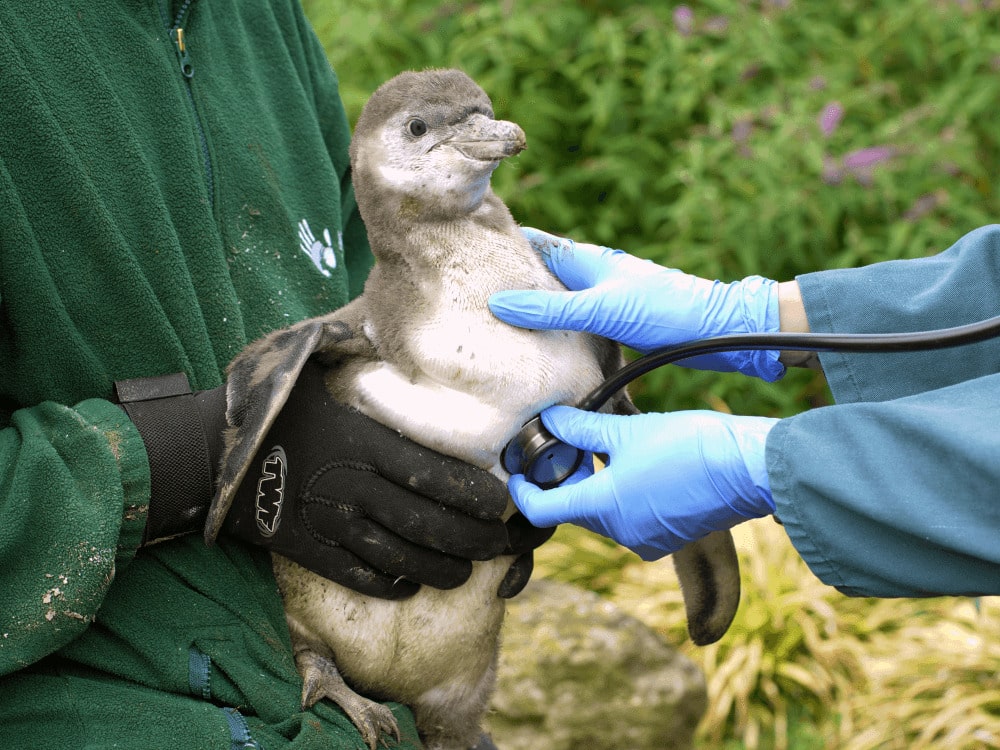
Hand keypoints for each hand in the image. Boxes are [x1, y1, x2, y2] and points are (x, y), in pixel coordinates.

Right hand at [221, 360, 513, 598]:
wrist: (205, 453)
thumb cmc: (266, 406)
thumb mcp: (308, 366)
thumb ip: (350, 352)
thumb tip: (379, 324)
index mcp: (362, 443)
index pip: (435, 474)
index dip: (475, 495)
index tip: (501, 504)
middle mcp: (354, 486)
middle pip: (428, 522)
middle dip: (471, 540)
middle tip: (497, 546)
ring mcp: (331, 523)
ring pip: (401, 556)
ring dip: (440, 568)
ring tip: (465, 571)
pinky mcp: (308, 550)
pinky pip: (358, 575)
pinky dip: (389, 583)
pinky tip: (410, 584)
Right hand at [489, 228, 784, 380]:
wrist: (718, 333)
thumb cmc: (665, 310)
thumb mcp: (601, 309)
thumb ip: (551, 309)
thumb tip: (498, 302)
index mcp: (586, 259)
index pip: (534, 243)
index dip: (502, 246)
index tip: (467, 254)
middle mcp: (591, 277)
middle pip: (540, 276)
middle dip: (509, 285)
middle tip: (469, 299)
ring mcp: (602, 302)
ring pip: (556, 304)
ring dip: (532, 314)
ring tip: (494, 329)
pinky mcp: (612, 326)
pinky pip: (573, 328)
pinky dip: (554, 336)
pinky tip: (539, 353)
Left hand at [506, 405, 777, 559]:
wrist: (750, 467)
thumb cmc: (690, 444)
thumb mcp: (628, 430)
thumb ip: (581, 428)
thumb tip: (551, 419)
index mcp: (604, 507)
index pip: (541, 510)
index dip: (522, 491)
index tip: (518, 473)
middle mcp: (621, 533)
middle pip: (572, 510)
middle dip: (564, 479)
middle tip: (571, 444)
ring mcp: (646, 540)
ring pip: (600, 514)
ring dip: (593, 486)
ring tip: (606, 448)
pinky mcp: (667, 536)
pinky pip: (628, 519)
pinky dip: (619, 496)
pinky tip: (634, 465)